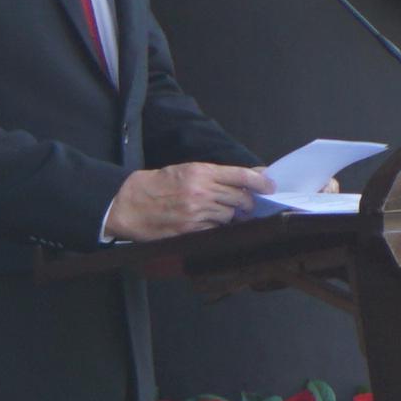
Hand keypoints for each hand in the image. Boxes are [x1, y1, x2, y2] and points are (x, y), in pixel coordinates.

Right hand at [105, 162, 273, 241]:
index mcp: (200, 172)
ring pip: (229, 215)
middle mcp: (201, 192)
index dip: (260, 181)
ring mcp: (196, 213)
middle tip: (247, 204)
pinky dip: (217, 226)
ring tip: (220, 211)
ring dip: (231, 215)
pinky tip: (208, 221)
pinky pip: (216, 228)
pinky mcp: (191, 230)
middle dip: (247, 202)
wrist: (130, 204)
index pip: (240, 176)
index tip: (270, 186)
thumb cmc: (158, 185)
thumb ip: (215, 175)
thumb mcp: (185, 170)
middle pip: (240, 198)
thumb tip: (245, 178)